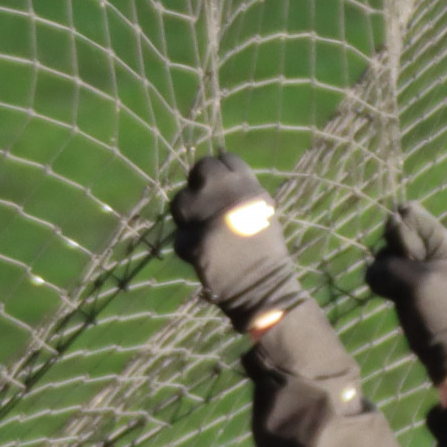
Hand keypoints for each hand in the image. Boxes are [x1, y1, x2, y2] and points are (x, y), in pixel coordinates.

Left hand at [170, 152, 305, 331]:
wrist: (265, 287)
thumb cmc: (266, 251)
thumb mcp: (261, 211)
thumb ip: (239, 191)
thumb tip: (217, 177)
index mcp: (249, 186)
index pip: (225, 158)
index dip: (220, 171)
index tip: (219, 187)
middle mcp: (228, 193)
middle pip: (200, 169)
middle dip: (198, 185)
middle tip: (203, 205)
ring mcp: (209, 215)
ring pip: (181, 201)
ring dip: (187, 216)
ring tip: (201, 231)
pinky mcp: (195, 241)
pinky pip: (180, 236)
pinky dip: (188, 246)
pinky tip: (203, 255)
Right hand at [365, 201, 446, 394]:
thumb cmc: (440, 312)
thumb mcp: (419, 281)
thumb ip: (396, 259)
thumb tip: (376, 260)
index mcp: (441, 241)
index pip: (409, 212)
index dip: (399, 226)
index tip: (404, 250)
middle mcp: (427, 250)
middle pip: (393, 232)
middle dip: (390, 251)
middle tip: (404, 275)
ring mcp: (415, 268)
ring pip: (383, 254)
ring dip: (383, 271)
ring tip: (397, 291)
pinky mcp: (403, 285)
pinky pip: (380, 273)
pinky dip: (380, 283)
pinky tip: (391, 297)